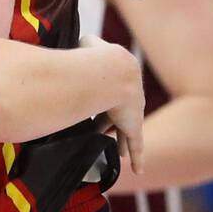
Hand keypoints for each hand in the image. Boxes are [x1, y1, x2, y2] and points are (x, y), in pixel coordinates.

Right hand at [81, 35, 144, 174]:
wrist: (111, 72)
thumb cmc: (94, 57)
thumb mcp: (85, 44)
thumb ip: (81, 43)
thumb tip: (73, 41)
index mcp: (116, 77)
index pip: (108, 90)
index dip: (99, 100)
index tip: (91, 105)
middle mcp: (127, 96)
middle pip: (116, 114)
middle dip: (109, 125)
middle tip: (98, 133)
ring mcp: (132, 112)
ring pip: (126, 132)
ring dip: (120, 143)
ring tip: (116, 154)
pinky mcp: (134, 127)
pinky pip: (136, 146)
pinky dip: (138, 158)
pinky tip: (139, 170)